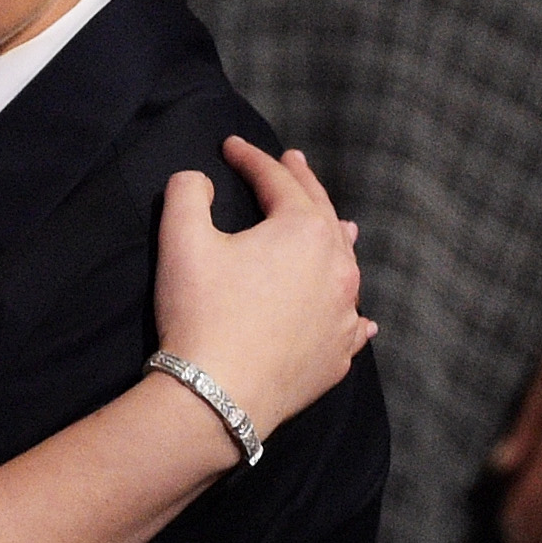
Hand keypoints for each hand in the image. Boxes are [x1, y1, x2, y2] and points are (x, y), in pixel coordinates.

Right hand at [155, 137, 373, 440]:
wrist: (216, 396)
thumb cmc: (200, 313)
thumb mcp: (180, 239)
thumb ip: (188, 191)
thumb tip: (200, 180)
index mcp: (304, 231)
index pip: (278, 181)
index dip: (251, 158)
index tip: (230, 146)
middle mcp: (338, 268)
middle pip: (321, 214)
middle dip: (303, 184)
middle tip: (292, 161)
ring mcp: (344, 314)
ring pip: (347, 266)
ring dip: (337, 240)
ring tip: (340, 226)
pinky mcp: (338, 355)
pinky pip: (353, 324)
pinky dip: (352, 311)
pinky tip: (361, 316)